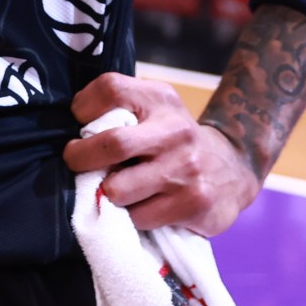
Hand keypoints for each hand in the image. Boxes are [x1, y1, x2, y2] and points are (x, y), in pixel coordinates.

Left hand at [63, 73, 259, 236]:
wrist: (234, 166)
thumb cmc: (174, 139)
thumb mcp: (155, 109)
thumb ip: (119, 109)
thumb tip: (71, 127)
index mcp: (160, 100)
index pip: (111, 88)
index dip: (83, 107)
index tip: (79, 123)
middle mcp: (175, 130)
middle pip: (112, 143)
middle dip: (81, 159)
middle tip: (75, 164)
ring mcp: (186, 168)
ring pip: (119, 190)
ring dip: (108, 195)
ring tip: (115, 190)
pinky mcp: (193, 202)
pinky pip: (140, 217)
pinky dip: (131, 217)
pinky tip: (141, 206)